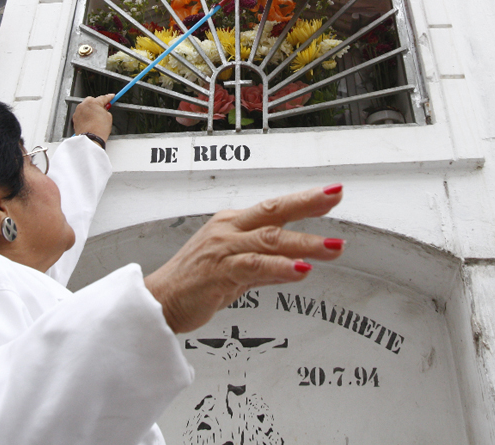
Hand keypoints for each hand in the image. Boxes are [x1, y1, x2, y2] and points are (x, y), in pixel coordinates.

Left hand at [72, 94, 112, 140]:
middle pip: (92, 100)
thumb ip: (106, 110)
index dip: (109, 97)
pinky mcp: (75, 118)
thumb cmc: (99, 130)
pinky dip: (86, 116)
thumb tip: (104, 109)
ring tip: (96, 118)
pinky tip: (90, 121)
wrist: (91, 139)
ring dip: (90, 110)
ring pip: (85, 107)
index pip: (103, 97)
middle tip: (103, 109)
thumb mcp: (108, 117)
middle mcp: (83, 105)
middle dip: (97, 104)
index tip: (111, 97)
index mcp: (93, 102)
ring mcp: (78, 111)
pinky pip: (81, 114)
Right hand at [144, 185, 344, 332]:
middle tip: (336, 197)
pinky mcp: (219, 272)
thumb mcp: (236, 270)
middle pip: (274, 211)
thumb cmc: (192, 283)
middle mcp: (229, 230)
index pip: (274, 207)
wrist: (158, 302)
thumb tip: (297, 262)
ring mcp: (223, 249)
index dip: (304, 199)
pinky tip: (300, 269)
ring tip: (332, 247)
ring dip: (305, 243)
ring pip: (270, 239)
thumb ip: (266, 266)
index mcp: (232, 224)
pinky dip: (280, 268)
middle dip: (308, 204)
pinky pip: (254, 266)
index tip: (331, 192)